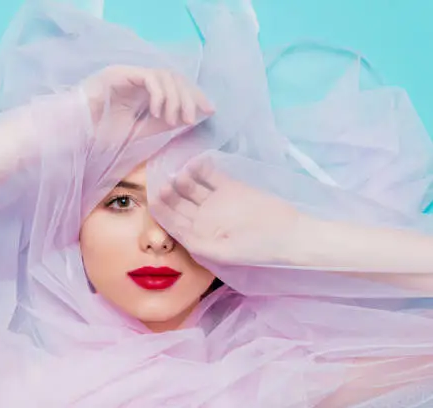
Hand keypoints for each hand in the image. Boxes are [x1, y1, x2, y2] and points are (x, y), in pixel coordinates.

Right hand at [81, 65, 213, 128]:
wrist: (77, 136)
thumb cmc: (102, 135)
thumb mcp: (141, 132)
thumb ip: (163, 123)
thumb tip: (189, 117)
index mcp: (144, 91)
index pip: (176, 85)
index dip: (194, 95)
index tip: (209, 110)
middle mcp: (137, 79)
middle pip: (175, 77)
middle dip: (189, 97)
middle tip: (192, 118)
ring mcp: (128, 74)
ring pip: (165, 75)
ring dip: (176, 98)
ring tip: (174, 120)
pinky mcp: (119, 74)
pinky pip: (149, 78)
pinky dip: (159, 95)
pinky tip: (158, 112)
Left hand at [151, 158, 306, 265]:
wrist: (289, 234)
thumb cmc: (257, 249)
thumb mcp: (224, 253)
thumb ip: (199, 245)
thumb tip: (177, 234)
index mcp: (198, 235)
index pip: (172, 222)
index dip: (162, 211)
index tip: (154, 200)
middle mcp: (202, 217)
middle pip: (179, 202)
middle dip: (170, 193)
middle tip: (165, 185)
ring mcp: (214, 201)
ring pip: (191, 187)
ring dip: (184, 179)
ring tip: (182, 174)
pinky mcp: (229, 187)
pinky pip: (210, 175)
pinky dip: (202, 167)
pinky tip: (197, 162)